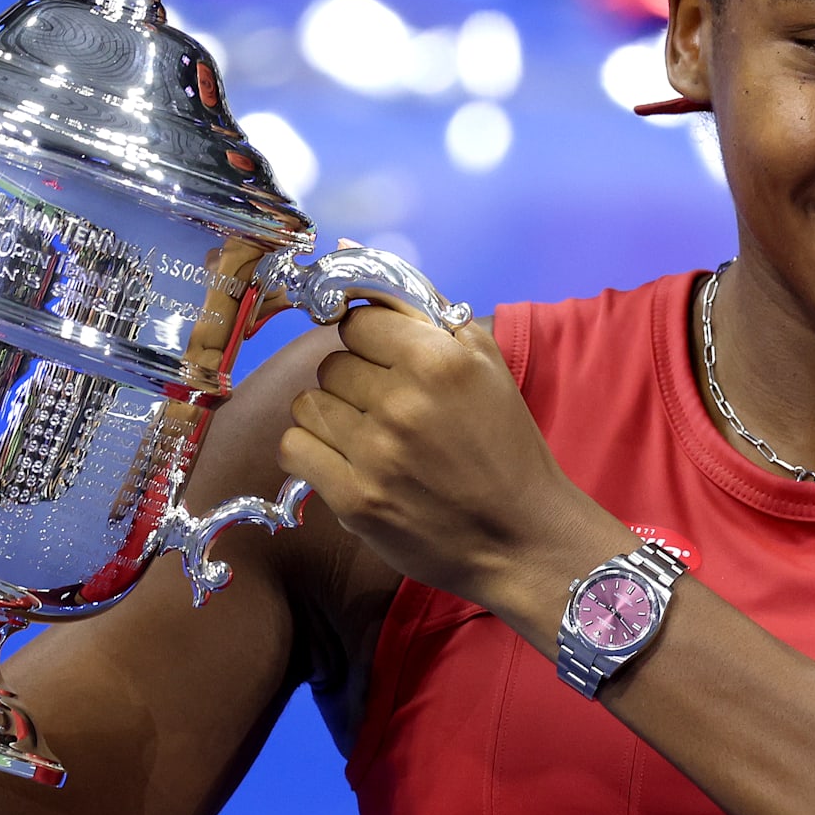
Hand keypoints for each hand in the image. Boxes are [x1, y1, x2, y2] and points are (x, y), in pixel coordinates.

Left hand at [279, 303, 635, 620]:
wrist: (521, 537)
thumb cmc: (506, 448)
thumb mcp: (488, 366)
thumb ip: (431, 316)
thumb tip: (366, 278)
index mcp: (437, 360)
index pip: (358, 322)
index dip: (371, 341)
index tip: (386, 361)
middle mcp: (401, 402)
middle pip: (331, 364)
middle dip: (355, 381)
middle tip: (387, 409)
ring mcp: (374, 453)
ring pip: (306, 404)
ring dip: (331, 416)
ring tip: (366, 437)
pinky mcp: (354, 499)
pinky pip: (294, 448)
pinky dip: (311, 452)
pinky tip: (342, 461)